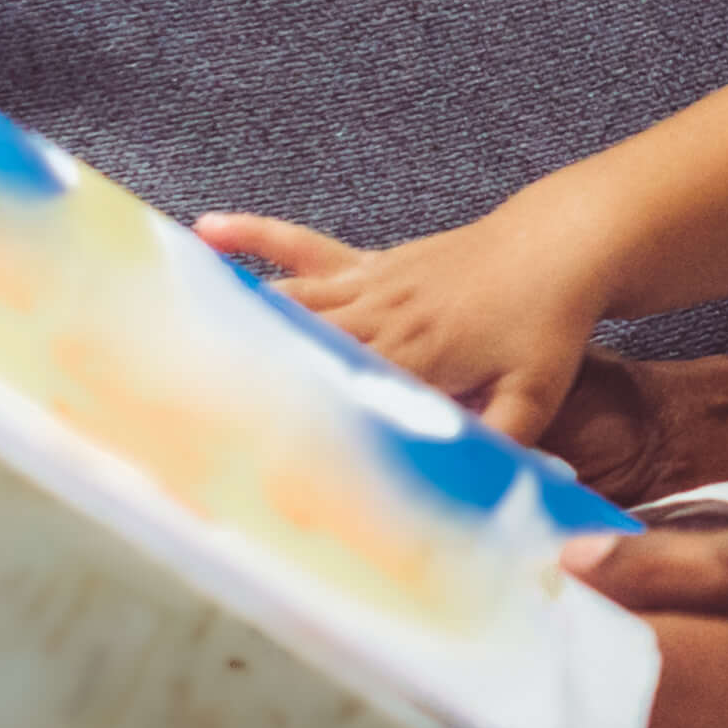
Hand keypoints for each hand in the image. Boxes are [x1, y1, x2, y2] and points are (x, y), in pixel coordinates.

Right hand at [198, 208, 607, 448]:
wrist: (564, 245)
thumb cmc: (551, 322)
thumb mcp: (535, 395)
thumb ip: (508, 444)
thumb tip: (492, 497)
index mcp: (414, 359)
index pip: (343, 401)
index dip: (295, 430)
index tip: (243, 458)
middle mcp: (382, 319)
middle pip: (298, 352)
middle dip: (239, 379)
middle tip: (170, 400)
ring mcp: (374, 284)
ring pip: (290, 303)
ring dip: (231, 317)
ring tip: (162, 333)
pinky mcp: (375, 263)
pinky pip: (306, 249)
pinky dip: (258, 239)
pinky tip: (208, 231)